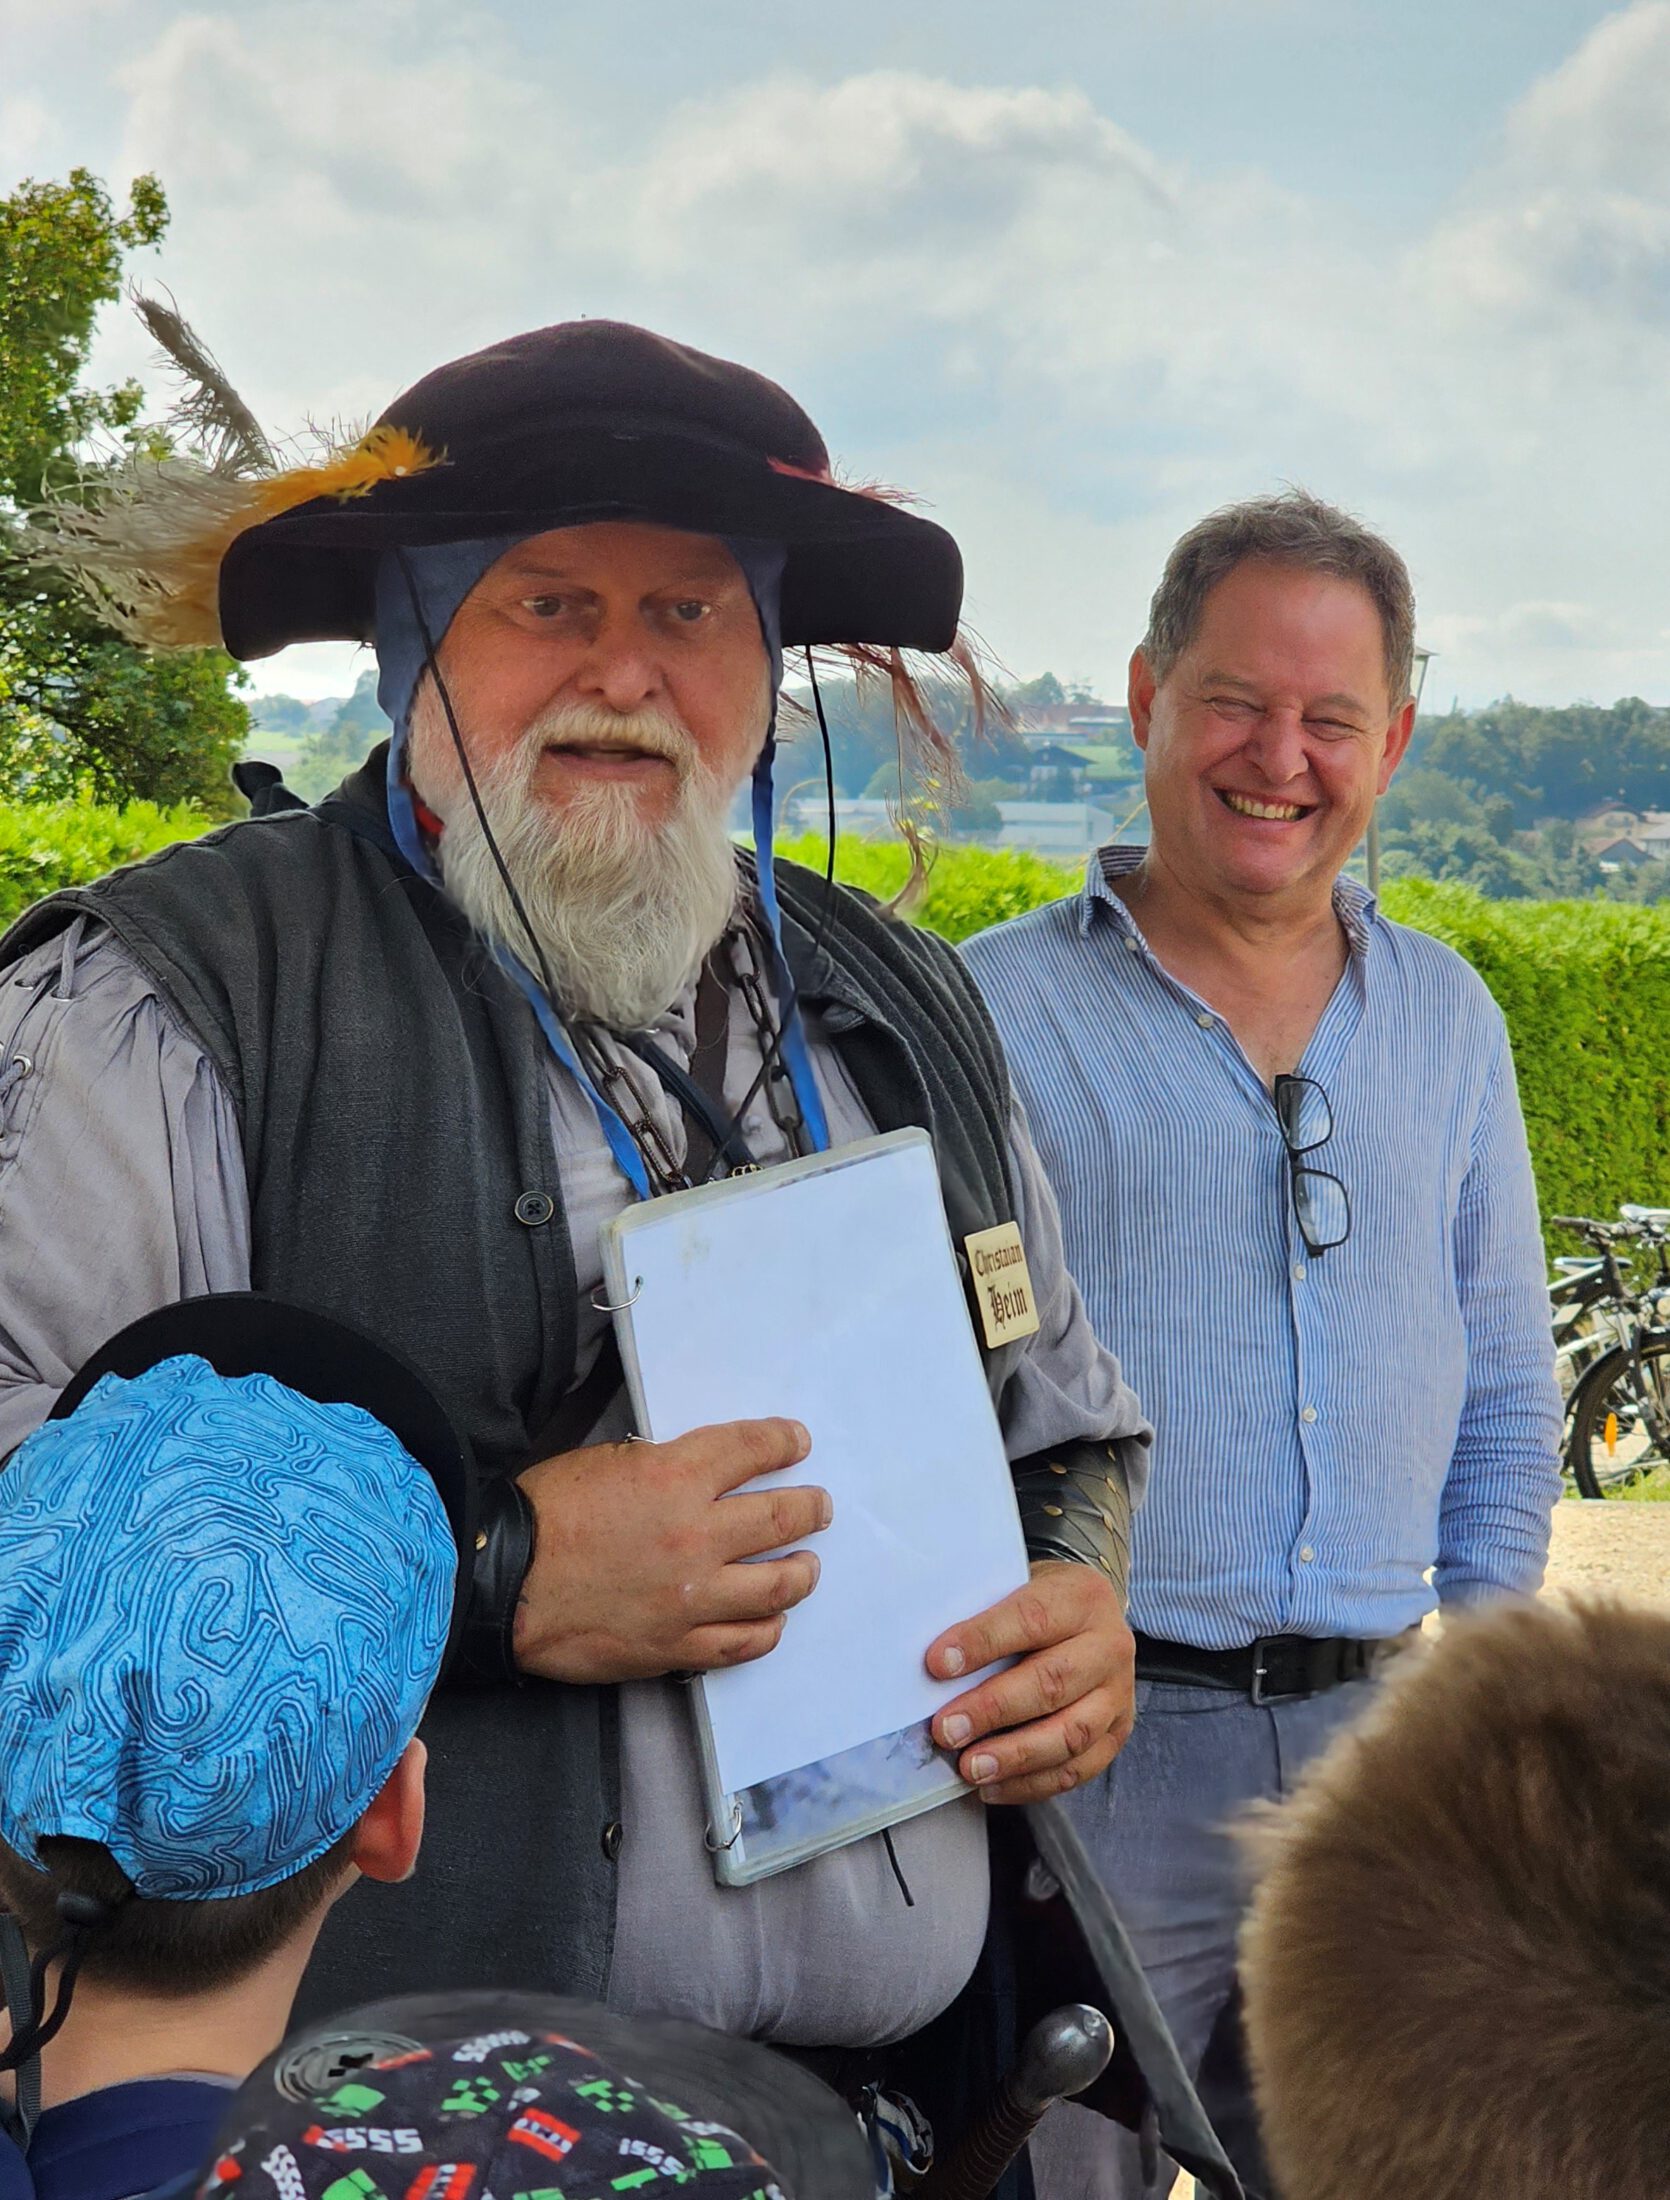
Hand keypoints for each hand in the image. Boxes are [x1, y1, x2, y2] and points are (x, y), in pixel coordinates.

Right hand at [513, 1419, 831, 1684]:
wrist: (501, 1582)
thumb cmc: (544, 1514)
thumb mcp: (608, 1461)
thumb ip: (664, 1465)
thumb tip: (699, 1472)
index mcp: (677, 1476)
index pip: (753, 1449)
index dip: (784, 1442)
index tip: (799, 1443)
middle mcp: (696, 1535)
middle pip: (779, 1518)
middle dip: (809, 1508)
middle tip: (819, 1507)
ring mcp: (691, 1596)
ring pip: (775, 1586)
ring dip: (800, 1572)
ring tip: (807, 1565)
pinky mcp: (676, 1645)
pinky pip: (742, 1642)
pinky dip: (767, 1630)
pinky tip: (772, 1621)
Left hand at [925, 1561, 1135, 1805]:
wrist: (1090, 1615)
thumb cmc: (1039, 1607)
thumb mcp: (1016, 1588)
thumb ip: (982, 1619)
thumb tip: (933, 1663)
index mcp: (1081, 1598)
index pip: (1030, 1619)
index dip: (982, 1642)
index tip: (937, 1664)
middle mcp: (1109, 1646)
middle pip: (1052, 1682)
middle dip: (993, 1710)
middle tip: (946, 1729)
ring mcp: (1118, 1694)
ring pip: (1070, 1733)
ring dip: (1014, 1756)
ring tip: (969, 1767)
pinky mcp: (1116, 1733)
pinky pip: (1077, 1769)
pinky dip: (1031, 1784)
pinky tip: (992, 1786)